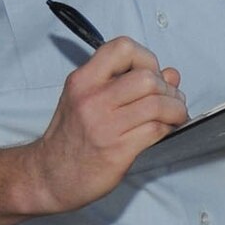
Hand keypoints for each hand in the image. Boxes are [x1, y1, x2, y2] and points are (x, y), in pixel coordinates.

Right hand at [20, 37, 187, 212]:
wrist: (49, 175)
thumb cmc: (70, 138)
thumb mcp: (87, 99)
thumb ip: (126, 83)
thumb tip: (170, 74)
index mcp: (83, 80)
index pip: (123, 48)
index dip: (146, 58)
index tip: (151, 73)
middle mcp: (92, 99)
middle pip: (147, 78)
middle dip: (167, 89)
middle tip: (169, 100)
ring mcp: (104, 126)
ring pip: (157, 104)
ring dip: (175, 109)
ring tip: (174, 115)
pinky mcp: (117, 150)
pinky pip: (156, 130)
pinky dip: (169, 128)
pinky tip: (166, 130)